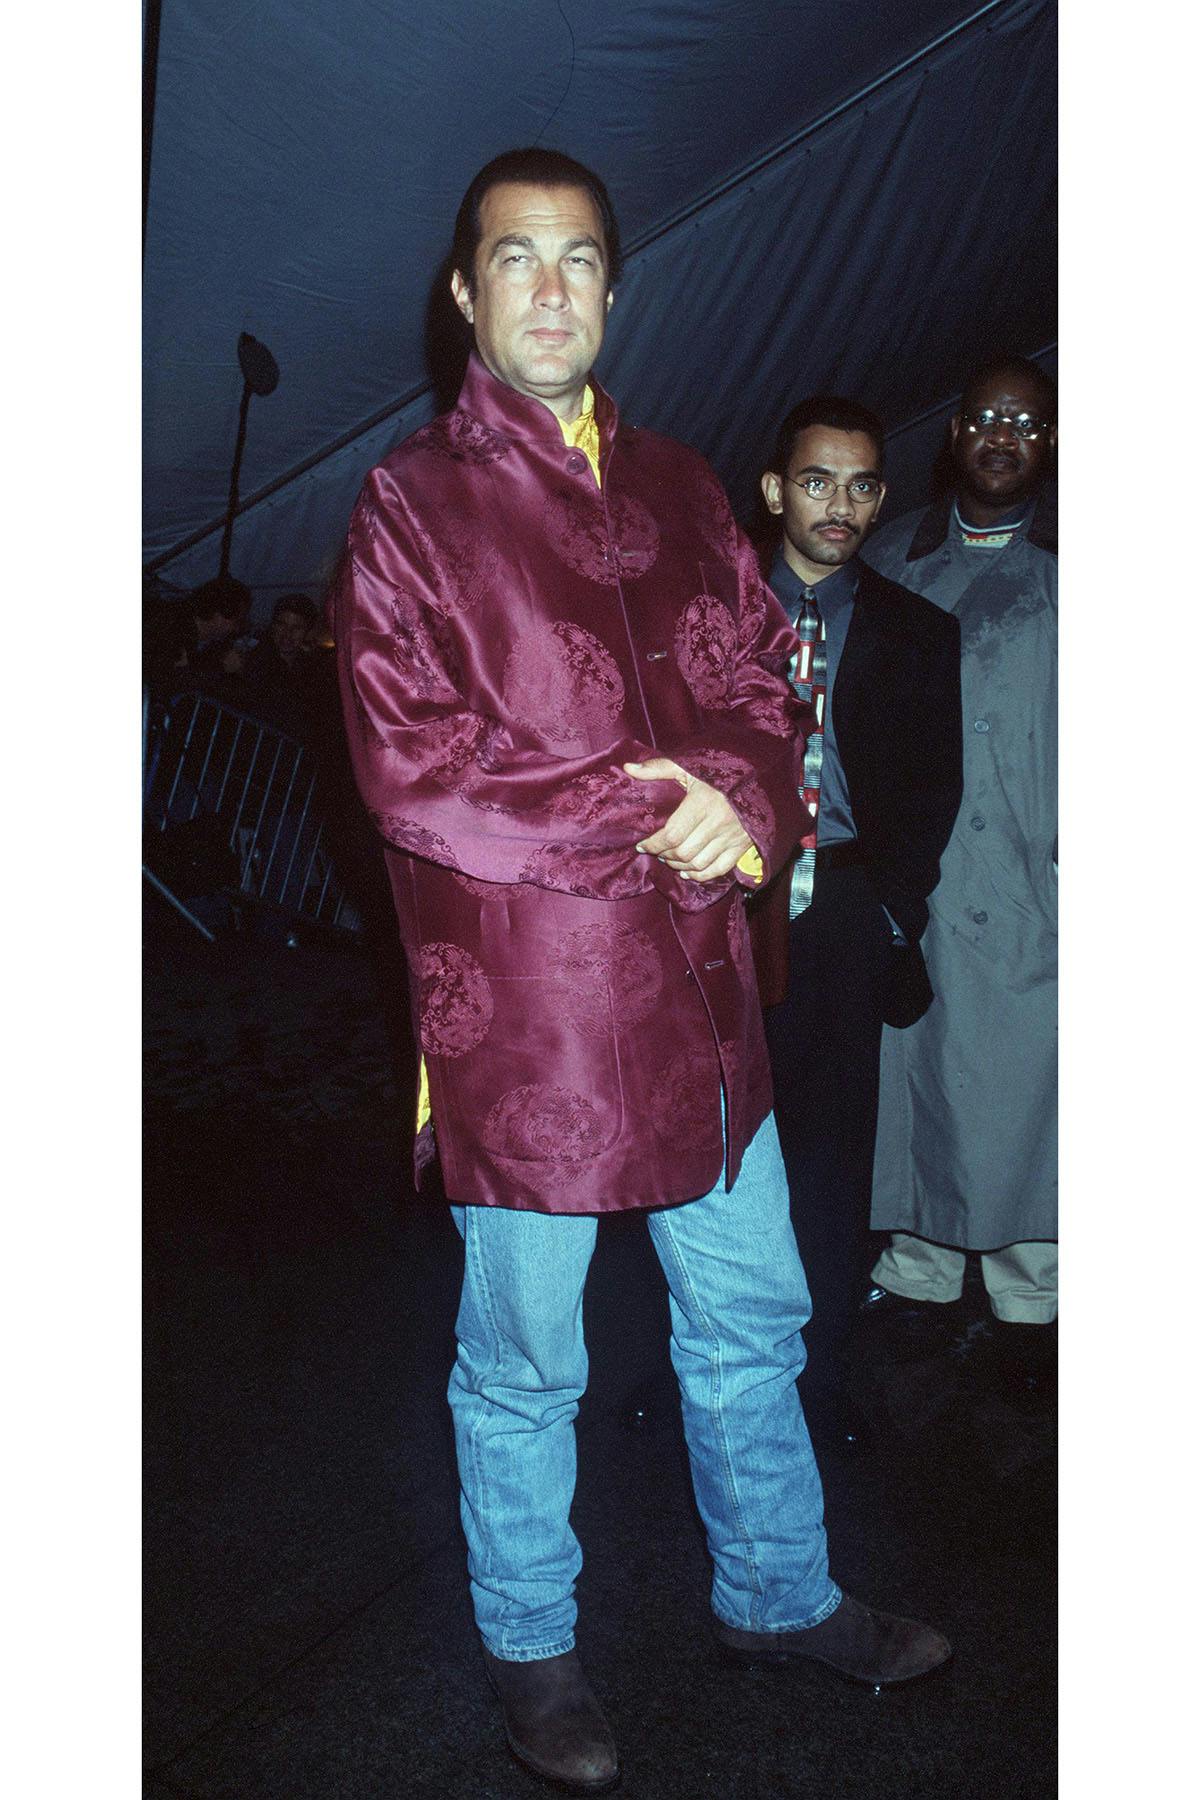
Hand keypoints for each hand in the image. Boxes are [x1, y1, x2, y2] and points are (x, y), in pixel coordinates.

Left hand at [624, 757, 752, 880]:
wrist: (757, 775)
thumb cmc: (718, 770)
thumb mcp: (689, 765)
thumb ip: (658, 768)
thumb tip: (628, 769)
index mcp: (703, 802)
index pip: (672, 834)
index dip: (653, 843)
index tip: (641, 844)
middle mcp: (719, 822)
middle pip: (683, 852)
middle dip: (664, 854)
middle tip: (655, 850)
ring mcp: (732, 836)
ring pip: (698, 863)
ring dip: (678, 865)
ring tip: (668, 858)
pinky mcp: (742, 846)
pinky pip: (718, 869)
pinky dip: (700, 875)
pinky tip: (687, 871)